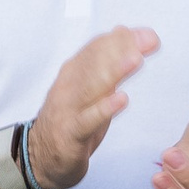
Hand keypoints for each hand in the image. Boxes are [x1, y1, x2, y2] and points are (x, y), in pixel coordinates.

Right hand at [25, 26, 154, 188]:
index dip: (122, 40)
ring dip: (114, 71)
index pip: (97, 49)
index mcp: (74, 72)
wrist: (40, 156)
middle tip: (148, 40)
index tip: (148, 34)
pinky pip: (88, 120)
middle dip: (122, 49)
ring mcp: (68, 108)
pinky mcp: (71, 132)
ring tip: (136, 60)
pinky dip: (104, 109)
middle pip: (95, 62)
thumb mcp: (89, 88)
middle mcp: (69, 85)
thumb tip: (123, 32)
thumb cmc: (70, 119)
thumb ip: (105, 62)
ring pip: (92, 86)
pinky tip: (121, 99)